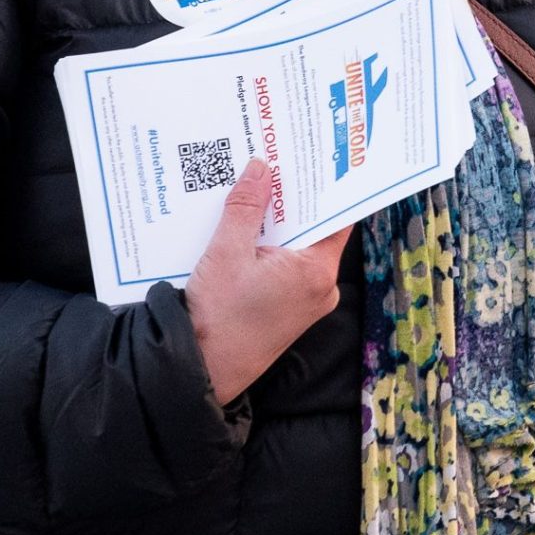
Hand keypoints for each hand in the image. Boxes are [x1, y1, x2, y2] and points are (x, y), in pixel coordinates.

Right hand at [184, 159, 352, 405]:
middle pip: (313, 231)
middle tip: (275, 169)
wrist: (200, 372)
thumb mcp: (226, 253)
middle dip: (290, 203)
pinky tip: (243, 234)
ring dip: (274, 227)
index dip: (323, 188)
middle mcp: (321, 288)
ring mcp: (305, 303)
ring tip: (253, 197)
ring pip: (295, 250)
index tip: (313, 162)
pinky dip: (267, 251)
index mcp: (317, 271)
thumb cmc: (217, 319)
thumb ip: (245, 207)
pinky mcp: (287, 312)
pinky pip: (284, 270)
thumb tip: (260, 168)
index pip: (335, 217)